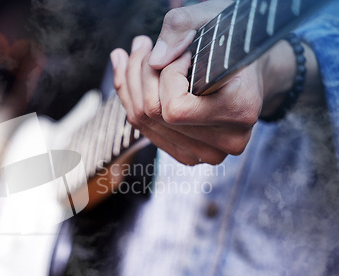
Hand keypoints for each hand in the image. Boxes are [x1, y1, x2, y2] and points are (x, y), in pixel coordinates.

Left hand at [110, 1, 266, 164]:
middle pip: (154, 114)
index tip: (185, 53)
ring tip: (138, 55)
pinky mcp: (189, 154)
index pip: (176, 107)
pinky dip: (133, 100)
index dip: (169, 74)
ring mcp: (206, 154)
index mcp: (240, 110)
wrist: (248, 71)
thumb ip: (182, 27)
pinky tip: (132, 76)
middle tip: (144, 44)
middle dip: (140, 72)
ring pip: (143, 122)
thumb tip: (155, 61)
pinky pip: (145, 130)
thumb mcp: (212, 17)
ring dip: (131, 83)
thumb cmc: (233, 43)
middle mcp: (226, 141)